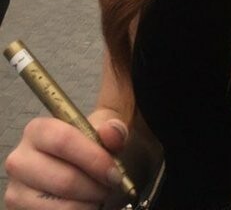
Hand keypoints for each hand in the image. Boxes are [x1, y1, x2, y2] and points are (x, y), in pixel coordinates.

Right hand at [5, 115, 128, 208]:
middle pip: (64, 179)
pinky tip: (83, 204)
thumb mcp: (102, 131)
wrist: (75, 167)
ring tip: (96, 195)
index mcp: (38, 130)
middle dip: (94, 187)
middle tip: (108, 187)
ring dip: (87, 204)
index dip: (94, 159)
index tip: (114, 173)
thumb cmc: (87, 148)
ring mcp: (16, 190)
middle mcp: (20, 159)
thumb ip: (111, 128)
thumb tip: (112, 132)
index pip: (64, 141)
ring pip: (60, 206)